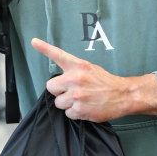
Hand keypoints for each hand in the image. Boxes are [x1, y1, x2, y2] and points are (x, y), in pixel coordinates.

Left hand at [31, 38, 156, 120]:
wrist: (122, 95)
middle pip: (51, 87)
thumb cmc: (105, 83)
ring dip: (67, 104)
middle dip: (59, 91)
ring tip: (81, 100)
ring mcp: (76, 95)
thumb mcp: (90, 69)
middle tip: (71, 92)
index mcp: (78, 66)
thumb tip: (60, 82)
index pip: (58, 55)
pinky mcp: (79, 109)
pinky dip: (75, 113)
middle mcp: (75, 78)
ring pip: (58, 103)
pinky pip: (68, 114)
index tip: (34, 41)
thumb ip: (74, 72)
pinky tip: (85, 108)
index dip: (44, 48)